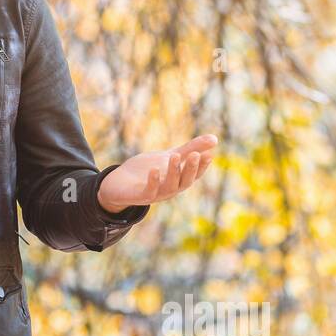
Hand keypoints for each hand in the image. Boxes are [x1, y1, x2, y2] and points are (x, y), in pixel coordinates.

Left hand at [97, 134, 217, 212]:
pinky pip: (149, 191)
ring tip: (173, 156)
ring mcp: (157, 194)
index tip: (209, 154)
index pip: (194, 174)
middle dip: (190, 168)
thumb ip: (190, 149)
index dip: (202, 166)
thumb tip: (215, 139)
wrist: (119, 183)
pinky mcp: (141, 196)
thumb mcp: (170, 156)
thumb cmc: (146, 170)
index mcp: (179, 180)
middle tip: (195, 154)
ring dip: (173, 172)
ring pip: (169, 186)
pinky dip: (153, 181)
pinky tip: (154, 170)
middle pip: (185, 181)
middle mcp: (171, 189)